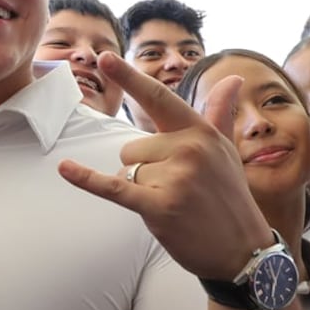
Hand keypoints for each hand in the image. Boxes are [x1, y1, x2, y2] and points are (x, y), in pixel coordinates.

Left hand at [58, 52, 270, 279]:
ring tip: (175, 204)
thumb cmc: (230, 198)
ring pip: (127, 171)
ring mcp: (175, 177)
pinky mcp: (160, 206)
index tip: (103, 58)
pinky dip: (87, 180)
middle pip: (131, 147)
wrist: (243, 251)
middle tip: (178, 191)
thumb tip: (233, 78)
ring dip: (142, 190)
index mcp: (199, 132)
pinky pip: (113, 187)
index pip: (158, 98)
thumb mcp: (226, 151)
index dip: (128, 77)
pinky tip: (66, 168)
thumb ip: (218, 114)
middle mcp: (188, 149)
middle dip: (145, 170)